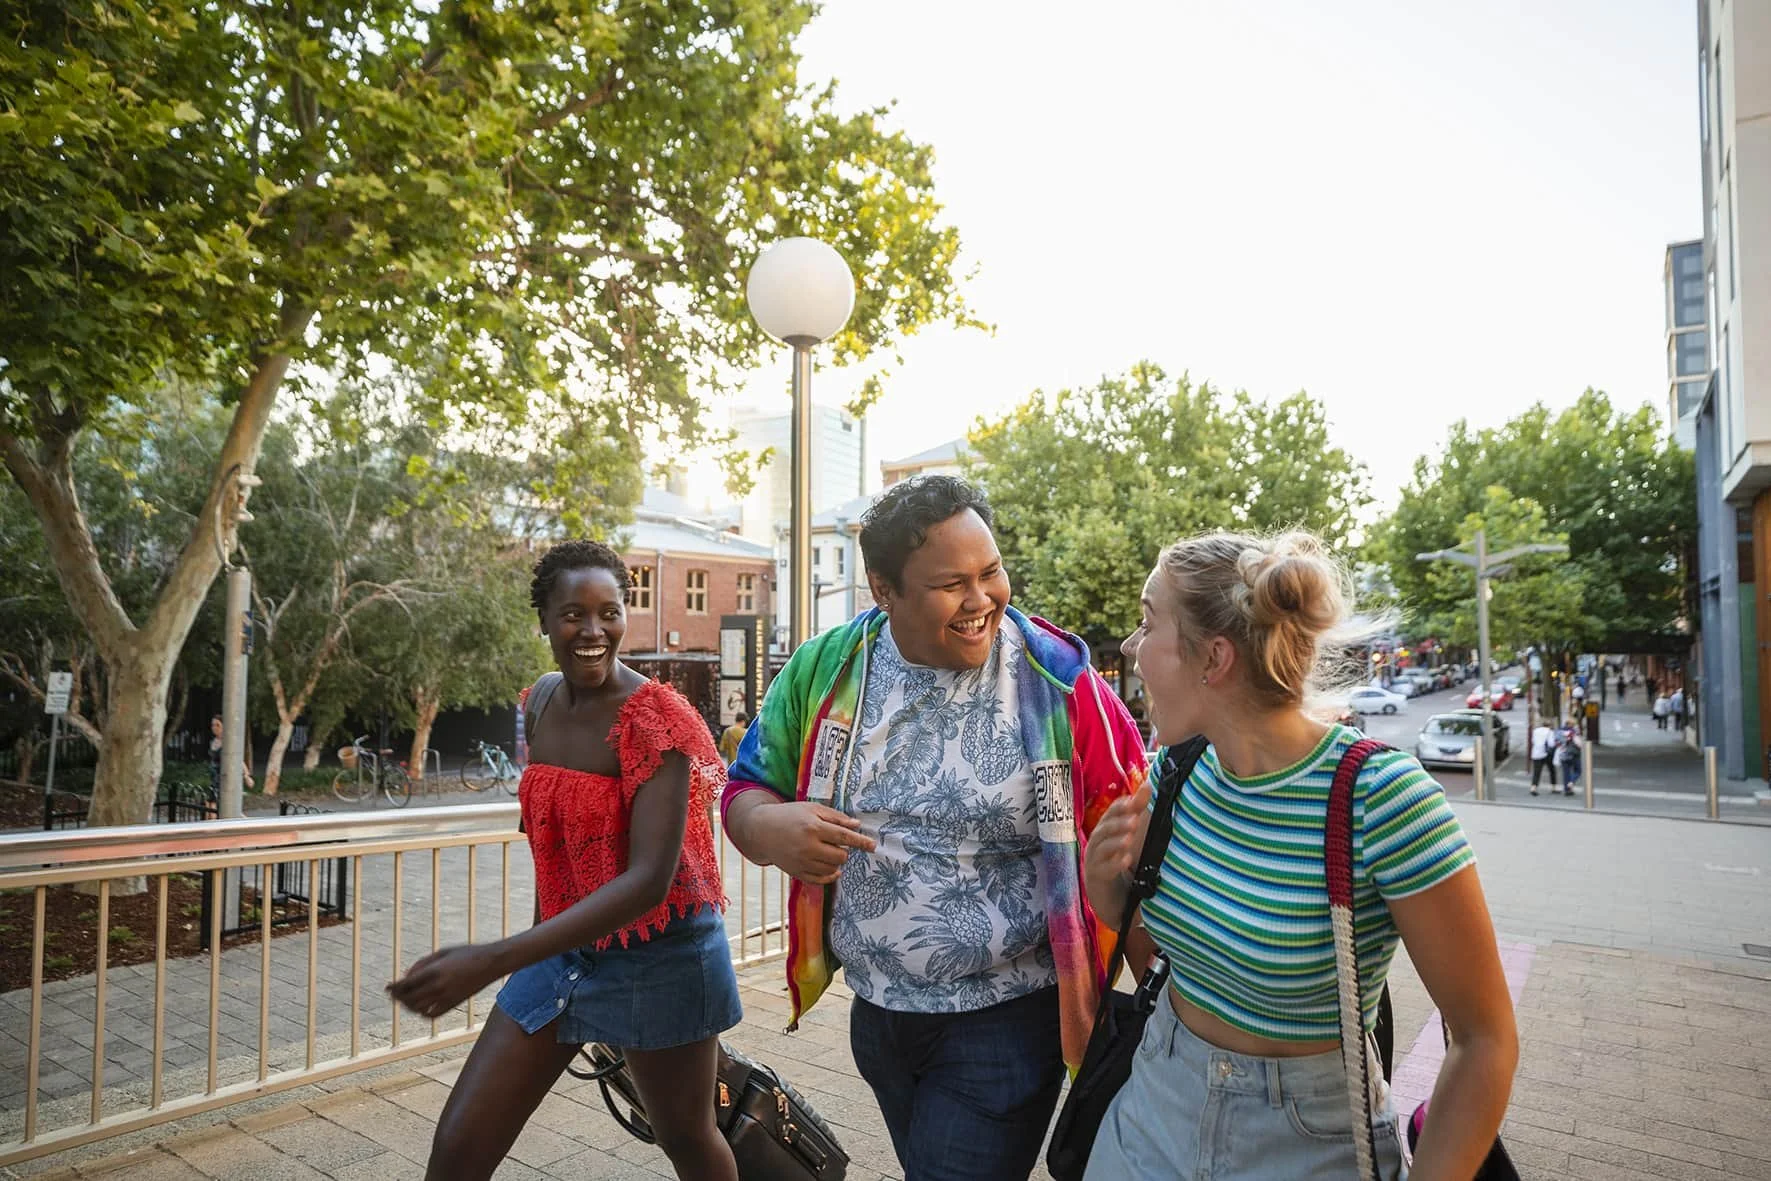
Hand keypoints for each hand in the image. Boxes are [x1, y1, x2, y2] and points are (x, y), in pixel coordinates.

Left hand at [387, 944, 497, 1017]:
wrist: (491, 962)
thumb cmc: (467, 953)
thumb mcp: (442, 952)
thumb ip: (422, 963)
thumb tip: (406, 976)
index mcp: (435, 971)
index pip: (406, 984)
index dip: (394, 987)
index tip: (386, 988)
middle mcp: (439, 987)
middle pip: (410, 999)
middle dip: (398, 997)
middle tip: (392, 994)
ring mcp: (447, 997)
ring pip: (419, 1008)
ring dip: (408, 1006)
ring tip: (403, 1001)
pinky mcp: (454, 1004)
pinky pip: (432, 1014)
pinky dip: (422, 1013)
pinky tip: (419, 1007)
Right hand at [750, 801, 875, 884]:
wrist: (762, 830)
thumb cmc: (790, 815)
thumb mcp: (812, 809)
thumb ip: (835, 817)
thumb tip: (857, 825)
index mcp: (813, 827)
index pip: (844, 836)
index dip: (861, 842)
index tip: (873, 846)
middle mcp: (808, 846)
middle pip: (840, 856)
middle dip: (845, 851)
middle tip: (837, 844)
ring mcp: (802, 862)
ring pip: (832, 868)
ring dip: (836, 861)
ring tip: (828, 851)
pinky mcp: (797, 872)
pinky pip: (820, 880)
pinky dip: (829, 875)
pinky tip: (831, 868)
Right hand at [1083, 780, 1152, 909]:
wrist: (1112, 896)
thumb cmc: (1121, 859)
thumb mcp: (1131, 833)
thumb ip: (1138, 810)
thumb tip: (1148, 784)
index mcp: (1105, 830)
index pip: (1110, 814)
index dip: (1120, 807)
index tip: (1132, 802)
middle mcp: (1097, 843)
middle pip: (1103, 829)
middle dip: (1117, 824)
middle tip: (1134, 820)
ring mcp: (1094, 861)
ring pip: (1101, 848)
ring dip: (1115, 842)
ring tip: (1129, 839)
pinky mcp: (1096, 879)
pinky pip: (1103, 870)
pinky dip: (1114, 864)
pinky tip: (1126, 860)